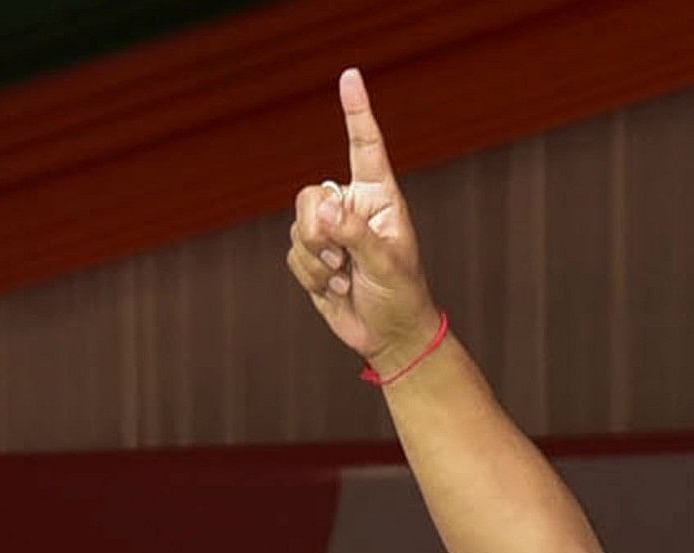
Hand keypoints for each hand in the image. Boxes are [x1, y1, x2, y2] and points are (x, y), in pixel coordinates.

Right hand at [285, 68, 442, 373]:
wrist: (388, 335)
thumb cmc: (401, 295)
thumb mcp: (386, 265)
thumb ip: (355, 235)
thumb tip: (324, 211)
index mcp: (379, 197)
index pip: (365, 147)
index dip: (357, 112)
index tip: (351, 76)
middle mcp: (352, 207)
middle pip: (311, 195)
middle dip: (319, 232)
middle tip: (343, 260)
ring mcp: (330, 231)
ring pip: (298, 228)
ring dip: (318, 262)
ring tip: (346, 278)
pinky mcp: (313, 255)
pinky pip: (292, 255)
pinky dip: (311, 277)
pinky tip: (336, 288)